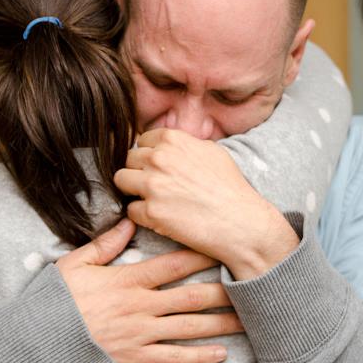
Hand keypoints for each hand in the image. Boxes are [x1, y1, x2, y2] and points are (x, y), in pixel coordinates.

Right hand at [56, 218, 242, 362]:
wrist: (41, 343)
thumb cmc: (56, 301)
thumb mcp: (76, 264)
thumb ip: (105, 245)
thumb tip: (128, 220)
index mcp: (127, 281)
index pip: (172, 264)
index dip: (200, 255)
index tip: (222, 247)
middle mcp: (141, 306)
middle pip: (190, 296)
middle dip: (222, 290)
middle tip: (249, 284)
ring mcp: (141, 334)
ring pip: (189, 328)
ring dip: (220, 324)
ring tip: (246, 320)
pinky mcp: (137, 358)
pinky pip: (174, 358)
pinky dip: (198, 357)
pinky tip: (221, 354)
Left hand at [113, 128, 299, 278]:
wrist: (242, 222)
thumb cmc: (231, 188)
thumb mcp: (212, 151)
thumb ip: (185, 143)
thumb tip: (167, 143)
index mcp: (173, 140)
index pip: (141, 140)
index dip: (148, 155)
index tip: (157, 167)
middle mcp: (159, 159)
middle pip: (128, 159)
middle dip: (139, 171)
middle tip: (155, 186)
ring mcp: (152, 185)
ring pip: (121, 180)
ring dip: (133, 190)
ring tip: (151, 200)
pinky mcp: (150, 213)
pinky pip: (130, 209)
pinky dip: (141, 215)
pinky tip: (160, 218)